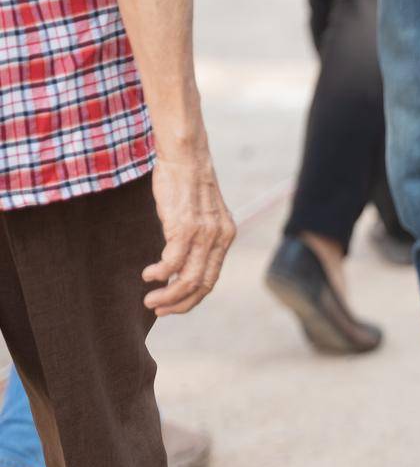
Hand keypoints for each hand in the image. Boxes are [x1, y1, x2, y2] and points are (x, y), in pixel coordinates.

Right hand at [142, 146, 235, 315]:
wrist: (185, 156)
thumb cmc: (186, 183)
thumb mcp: (200, 213)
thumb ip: (197, 236)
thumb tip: (179, 261)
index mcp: (225, 237)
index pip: (211, 279)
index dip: (192, 298)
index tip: (172, 306)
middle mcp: (219, 239)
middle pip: (202, 285)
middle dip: (179, 303)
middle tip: (158, 310)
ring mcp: (204, 235)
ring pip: (188, 279)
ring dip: (168, 295)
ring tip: (150, 299)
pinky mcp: (185, 228)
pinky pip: (173, 262)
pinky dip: (160, 273)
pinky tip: (148, 275)